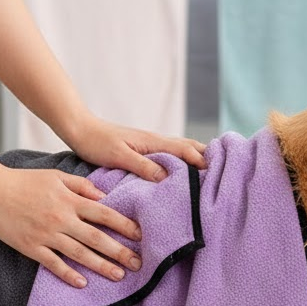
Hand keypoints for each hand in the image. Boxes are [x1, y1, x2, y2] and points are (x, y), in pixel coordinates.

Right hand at [0, 164, 144, 288]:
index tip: (141, 235)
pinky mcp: (31, 247)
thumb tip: (104, 196)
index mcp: (69, 200)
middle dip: (120, 251)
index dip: (124, 225)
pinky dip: (68, 274)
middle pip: (96, 237)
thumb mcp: (55, 175)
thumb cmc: (24, 181)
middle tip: (139, 263)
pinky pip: (53, 264)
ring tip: (119, 276)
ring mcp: (46, 235)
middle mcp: (61, 218)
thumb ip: (81, 185)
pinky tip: (83, 283)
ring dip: (101, 266)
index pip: (104, 213)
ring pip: (79, 254)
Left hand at [66, 114, 206, 181]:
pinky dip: (184, 159)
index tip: (220, 172)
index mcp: (153, 142)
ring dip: (198, 157)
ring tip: (213, 170)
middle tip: (226, 170)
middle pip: (189, 147)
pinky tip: (186, 169)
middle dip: (208, 156)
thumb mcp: (119, 157)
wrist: (80, 129)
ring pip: (182, 149)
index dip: (203, 160)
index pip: (186, 150)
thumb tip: (168, 176)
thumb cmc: (97, 143)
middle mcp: (156, 141)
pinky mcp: (145, 149)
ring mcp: (151, 144)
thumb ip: (143, 166)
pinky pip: (171, 154)